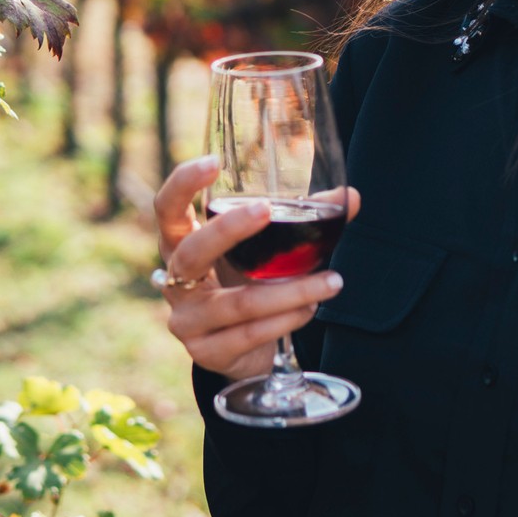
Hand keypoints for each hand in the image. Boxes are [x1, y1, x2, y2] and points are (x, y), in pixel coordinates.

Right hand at [153, 153, 360, 381]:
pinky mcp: (206, 351)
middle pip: (192, 251)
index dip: (182, 185)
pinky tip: (311, 309)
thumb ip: (299, 220)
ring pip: (239, 303)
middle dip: (229, 230)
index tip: (212, 163)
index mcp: (182, 245)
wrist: (240, 353)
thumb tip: (351, 197)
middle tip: (268, 210)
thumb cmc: (246, 285)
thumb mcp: (264, 251)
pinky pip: (250, 333)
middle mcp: (176, 281)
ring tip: (331, 281)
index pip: (166, 209)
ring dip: (291, 292)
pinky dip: (286, 320)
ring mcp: (187, 320)